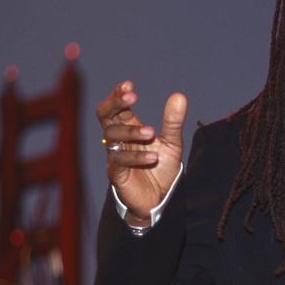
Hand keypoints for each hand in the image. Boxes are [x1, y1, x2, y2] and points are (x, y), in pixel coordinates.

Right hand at [96, 81, 185, 222]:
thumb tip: (179, 95)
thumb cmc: (160, 169)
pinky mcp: (117, 174)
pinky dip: (136, 157)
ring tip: (151, 132)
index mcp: (129, 128)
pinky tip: (152, 157)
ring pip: (112, 136)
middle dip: (115, 103)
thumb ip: (173, 122)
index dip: (118, 95)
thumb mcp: (172, 143)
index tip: (129, 85)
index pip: (117, 107)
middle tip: (132, 96)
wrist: (159, 199)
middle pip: (105, 115)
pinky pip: (120, 161)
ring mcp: (115, 156)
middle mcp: (119, 140)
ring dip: (131, 131)